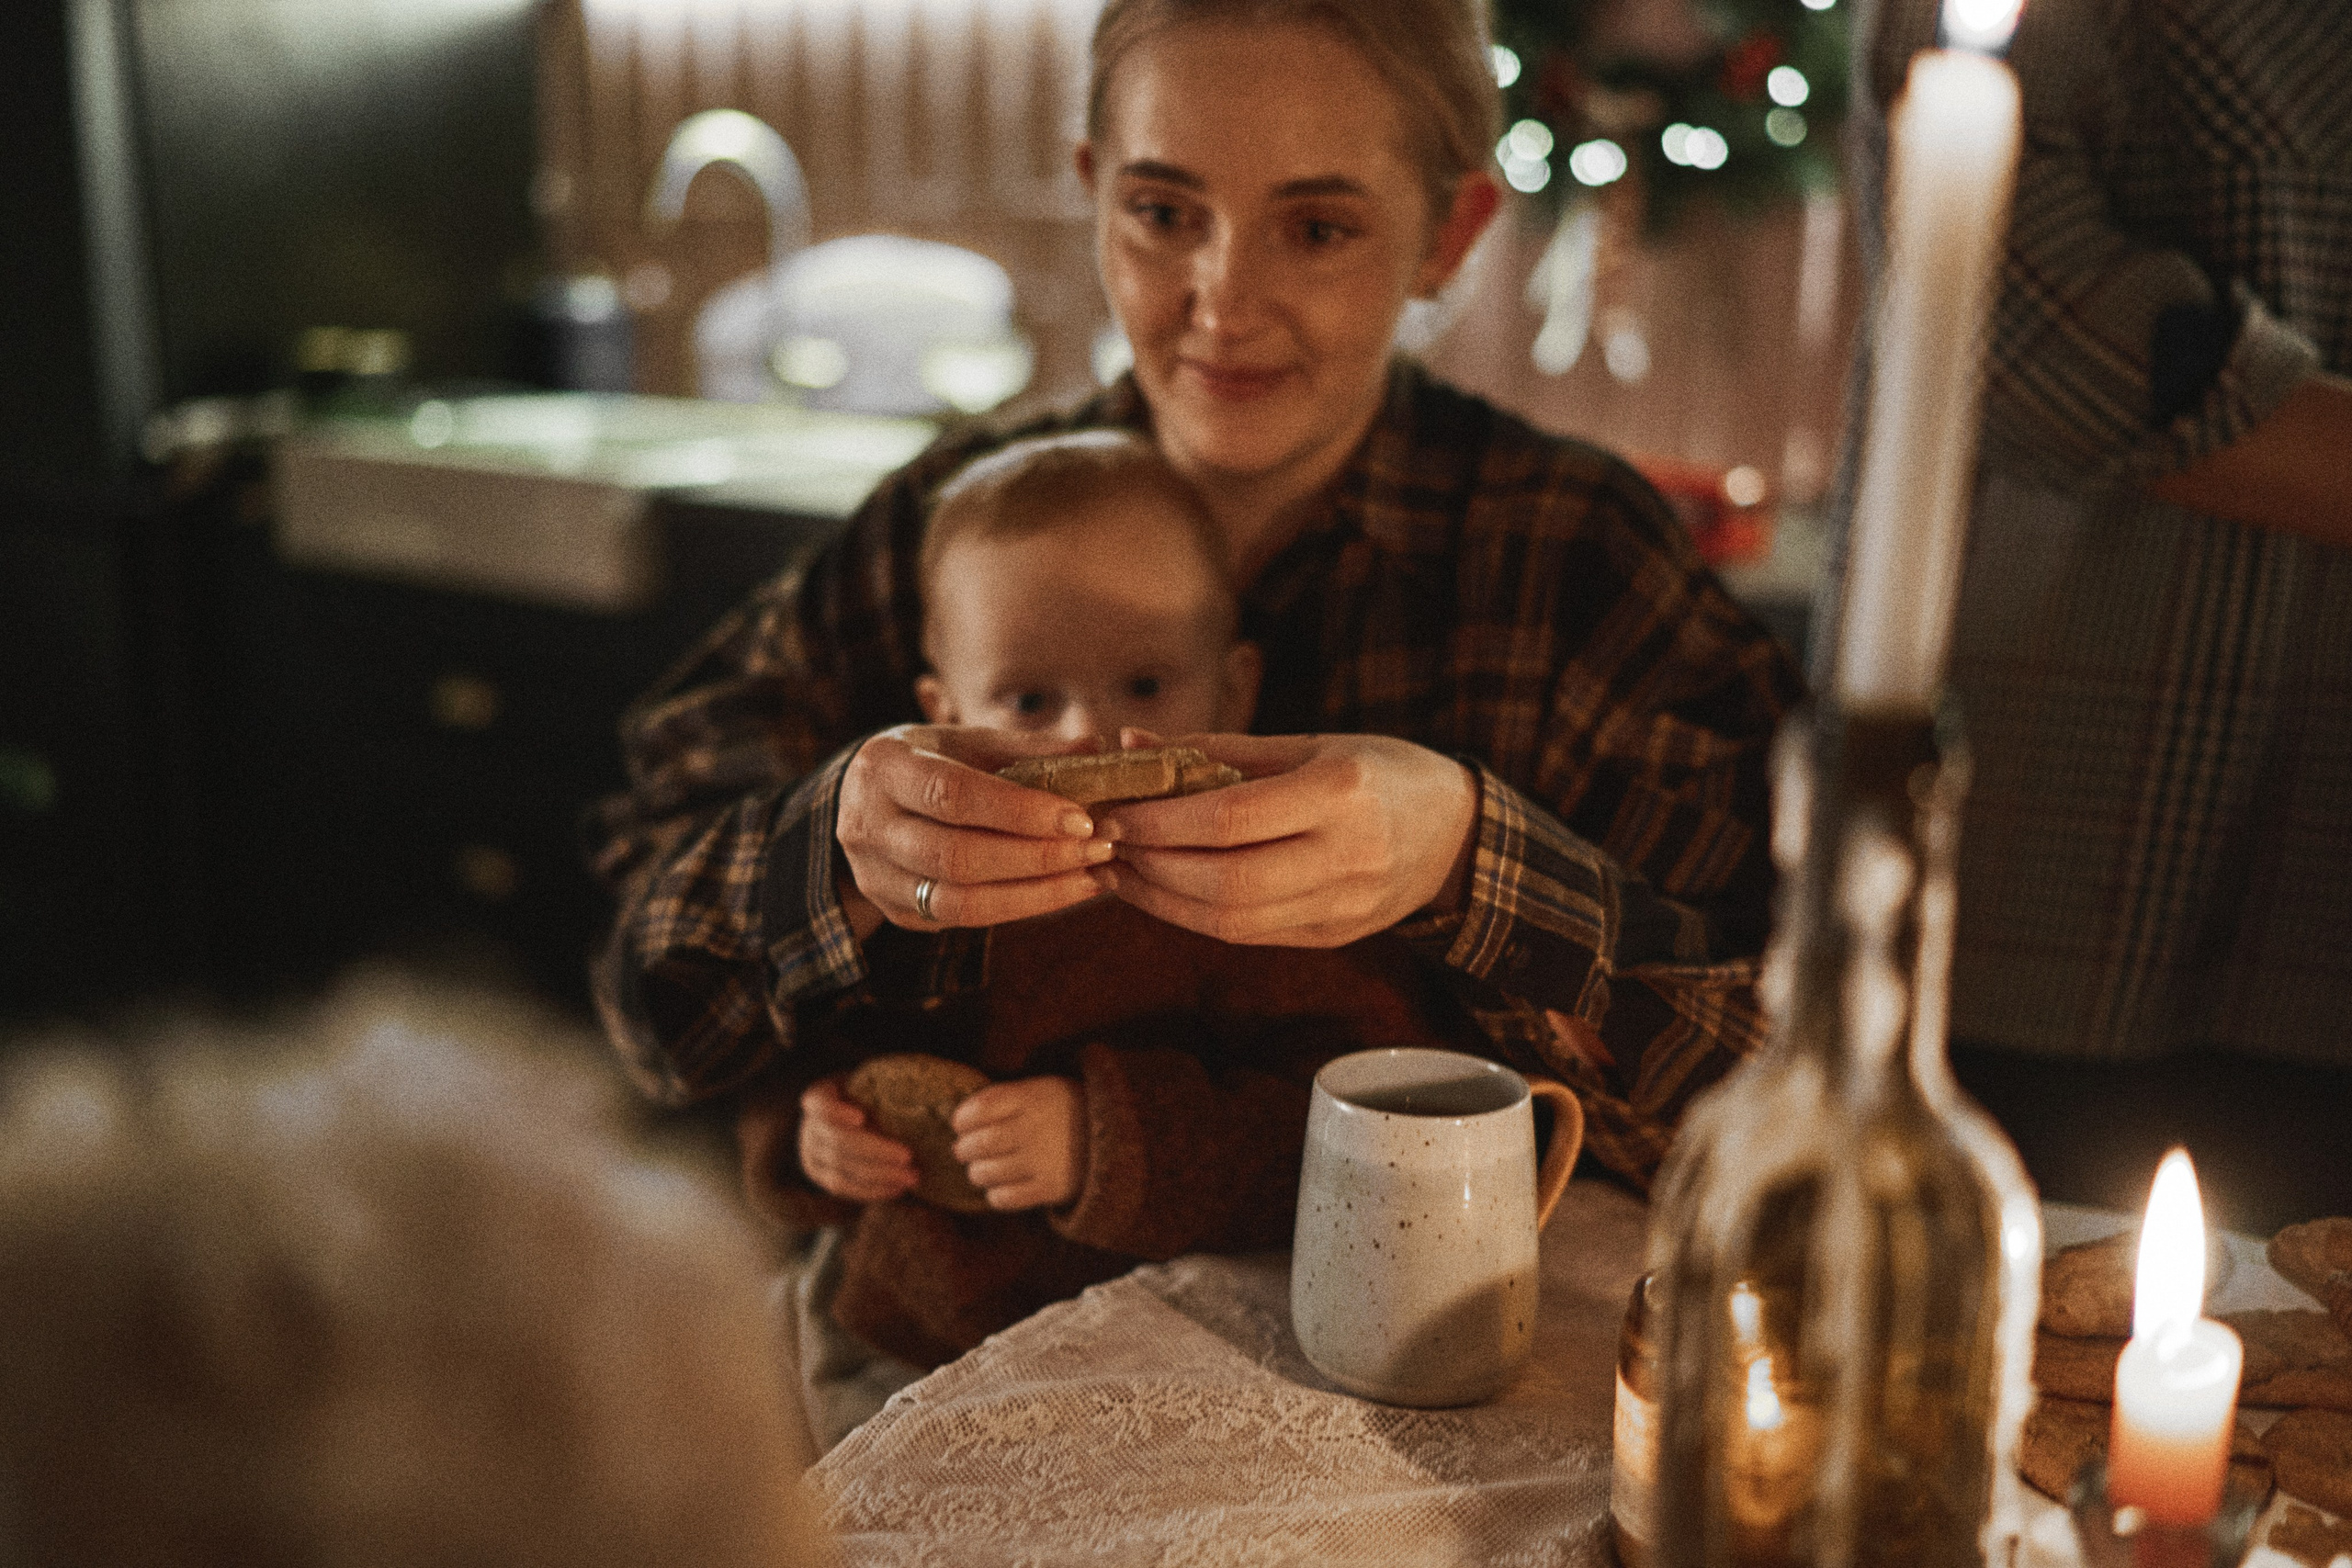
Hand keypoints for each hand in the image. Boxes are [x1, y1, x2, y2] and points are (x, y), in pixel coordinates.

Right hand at [792, 1077, 917, 1203]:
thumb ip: (888, 1088)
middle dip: (876, 1152)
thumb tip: (924, 1098)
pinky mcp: (820, 1177)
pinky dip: (872, 1190)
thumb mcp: (876, 1083)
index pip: (820, 1103)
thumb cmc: (873, 1094)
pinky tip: (897, 1188)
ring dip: (879, 1176)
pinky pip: (843, 1188)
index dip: (836, 1111)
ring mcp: (810, 1154)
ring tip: (911, 1177)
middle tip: (909, 1156)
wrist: (857, 1115)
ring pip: (841, 1170)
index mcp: (818, 1096)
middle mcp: (809, 1126)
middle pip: (837, 1142)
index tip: (861, 1117)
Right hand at [836, 724, 1116, 938]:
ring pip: (959, 902)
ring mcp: (875, 876)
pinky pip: (960, 920)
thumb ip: (1028, 747)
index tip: (1079, 818)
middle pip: (956, 856)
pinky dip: (1017, 908)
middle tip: (1097, 849)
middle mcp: (868, 825)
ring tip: (1089, 877)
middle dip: (1036, 858)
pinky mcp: (894, 911)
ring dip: (1034, 894)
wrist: (866, 801)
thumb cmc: (932, 761)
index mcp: (884, 767)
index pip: (952, 795)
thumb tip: (1095, 746)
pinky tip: (1060, 891)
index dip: (1019, 812)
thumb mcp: (967, 740)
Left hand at [950, 1076, 1084, 1210]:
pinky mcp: (1051, 1188)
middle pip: (980, 1143)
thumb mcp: (1040, 1089)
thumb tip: (961, 1119)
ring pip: (988, 1173)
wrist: (1113, 1136)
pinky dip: (994, 1194)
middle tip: (963, 1150)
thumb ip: (1004, 1097)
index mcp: (1032, 1098)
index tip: (960, 1124)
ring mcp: (1044, 1161)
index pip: (980, 1109)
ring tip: (979, 1169)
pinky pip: (1005, 1198)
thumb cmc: (1063, 1110)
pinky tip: (998, 1187)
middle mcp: (1036, 1129)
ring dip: (976, 1172)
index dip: (962, 1119)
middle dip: (964, 1149)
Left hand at [1095, 732, 1477, 947]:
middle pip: (1227, 883)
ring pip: (1232, 921)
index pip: (1230, 819)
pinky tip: (1161, 891)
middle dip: (1152, 868)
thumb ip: (1218, 749)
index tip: (1113, 812)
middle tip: (1105, 845)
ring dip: (1162, 902)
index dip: (1160, 822)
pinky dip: (1194, 916)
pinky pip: (1250, 933)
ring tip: (1120, 872)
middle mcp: (1347, 854)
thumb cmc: (1376, 772)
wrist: (1456, 834)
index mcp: (1342, 791)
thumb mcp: (1309, 743)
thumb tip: (1130, 742)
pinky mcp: (1334, 937)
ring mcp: (1343, 905)